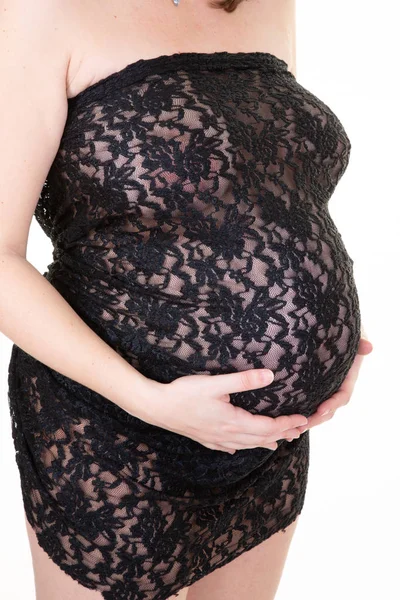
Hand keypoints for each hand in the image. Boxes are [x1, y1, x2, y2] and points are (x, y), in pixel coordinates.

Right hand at [139, 368, 308, 454]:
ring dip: (265, 442)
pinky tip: (242, 446)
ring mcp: (215, 439)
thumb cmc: (184, 393)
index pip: (267, 426)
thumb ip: (244, 380)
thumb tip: (271, 376)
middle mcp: (227, 434)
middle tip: (299, 430)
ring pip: (247, 444)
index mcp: (233, 421)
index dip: (287, 423)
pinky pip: (230, 446)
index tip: (302, 419)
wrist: (157, 408)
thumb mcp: (215, 383)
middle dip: (282, 433)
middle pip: (261, 438)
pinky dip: (243, 446)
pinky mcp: (205, 438)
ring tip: (279, 441)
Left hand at [294, 331, 373, 436]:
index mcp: (347, 377)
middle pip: (329, 408)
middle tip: (301, 426)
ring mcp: (324, 386)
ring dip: (306, 420)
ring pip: (318, 408)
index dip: (332, 404)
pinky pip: (307, 401)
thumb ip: (359, 341)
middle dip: (316, 419)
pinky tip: (285, 421)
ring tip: (290, 430)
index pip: (342, 395)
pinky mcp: (312, 385)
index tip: (320, 410)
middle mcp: (336, 384)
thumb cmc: (344, 329)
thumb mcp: (352, 333)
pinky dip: (298, 411)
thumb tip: (368, 347)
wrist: (331, 325)